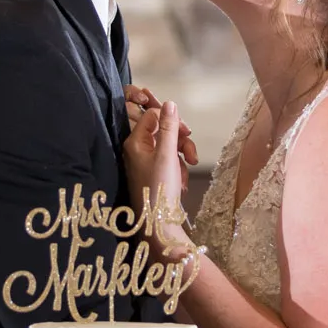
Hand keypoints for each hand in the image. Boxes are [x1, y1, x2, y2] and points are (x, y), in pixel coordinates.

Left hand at [124, 97, 192, 247]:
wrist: (158, 224)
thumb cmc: (159, 188)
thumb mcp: (167, 154)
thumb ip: (169, 127)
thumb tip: (169, 103)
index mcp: (135, 142)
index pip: (152, 115)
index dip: (171, 119)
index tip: (186, 131)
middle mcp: (138, 150)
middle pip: (163, 131)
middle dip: (181, 141)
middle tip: (191, 152)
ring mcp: (146, 162)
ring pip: (170, 147)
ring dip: (182, 156)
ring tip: (190, 168)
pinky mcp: (154, 174)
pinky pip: (170, 162)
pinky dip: (179, 169)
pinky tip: (182, 183)